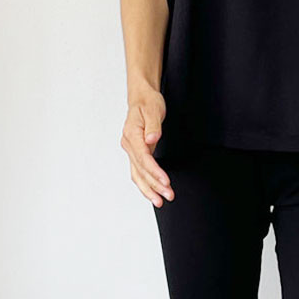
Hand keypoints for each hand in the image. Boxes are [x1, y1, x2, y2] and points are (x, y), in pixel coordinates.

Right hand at [121, 92, 173, 206]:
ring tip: (160, 201)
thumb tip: (152, 139)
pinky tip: (153, 193)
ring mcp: (131, 150)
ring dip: (149, 189)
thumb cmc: (147, 102)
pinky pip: (138, 172)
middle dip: (154, 185)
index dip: (154, 171)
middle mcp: (129, 144)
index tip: (165, 181)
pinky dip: (145, 184)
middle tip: (168, 195)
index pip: (143, 157)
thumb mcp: (153, 110)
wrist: (141, 98)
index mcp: (132, 135)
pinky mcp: (136, 153)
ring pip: (137, 175)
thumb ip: (153, 126)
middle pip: (140, 170)